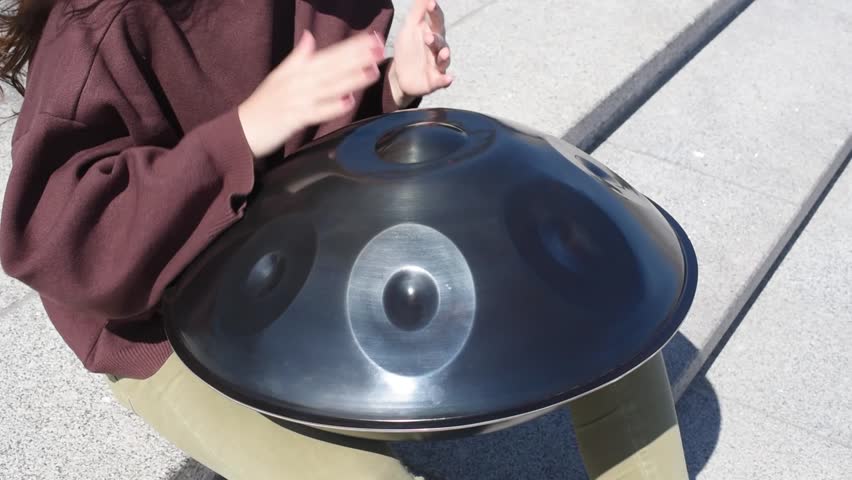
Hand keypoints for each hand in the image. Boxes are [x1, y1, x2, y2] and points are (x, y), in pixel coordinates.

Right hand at [238, 31, 384, 157]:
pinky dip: (331, 107)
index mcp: (298, 70)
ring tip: (372, 71)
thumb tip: (309, 35)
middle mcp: (298, 81)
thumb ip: (298, 57)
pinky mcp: (292, 118)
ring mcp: (296, 99)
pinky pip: (315, 112)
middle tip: (379, 48)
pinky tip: (348, 101)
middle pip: (332, 67)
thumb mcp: (279, 75)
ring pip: (328, 87)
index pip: (330, 54)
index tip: (373, 39)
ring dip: (350, 79)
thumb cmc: (263, 105)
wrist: (241, 130)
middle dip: (357, 57)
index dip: (352, 46)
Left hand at [389, 0, 452, 106]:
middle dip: (436, 39)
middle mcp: (438, 48)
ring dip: (444, 56)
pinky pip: (443, 81)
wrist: (400, 76)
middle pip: (441, 41)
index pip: (436, 21)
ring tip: (443, 53)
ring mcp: (437, 65)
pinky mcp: (435, 81)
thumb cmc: (408, 48)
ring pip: (444, 60)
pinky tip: (449, 78)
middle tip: (427, 36)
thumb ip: (418, 9)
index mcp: (432, 32)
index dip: (434, 13)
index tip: (430, 3)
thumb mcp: (409, 27)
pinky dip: (446, 80)